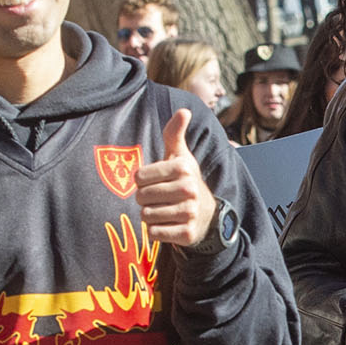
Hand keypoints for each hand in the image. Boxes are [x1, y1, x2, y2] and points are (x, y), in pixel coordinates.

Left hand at [138, 108, 217, 246]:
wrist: (206, 215)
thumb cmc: (185, 181)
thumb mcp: (180, 156)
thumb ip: (175, 133)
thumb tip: (184, 111)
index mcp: (183, 168)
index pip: (139, 178)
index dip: (142, 182)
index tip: (155, 182)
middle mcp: (189, 189)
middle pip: (141, 197)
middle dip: (144, 200)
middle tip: (159, 198)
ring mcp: (189, 212)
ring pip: (146, 216)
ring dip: (149, 216)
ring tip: (163, 211)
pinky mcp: (187, 233)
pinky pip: (154, 233)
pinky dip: (155, 231)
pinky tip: (167, 225)